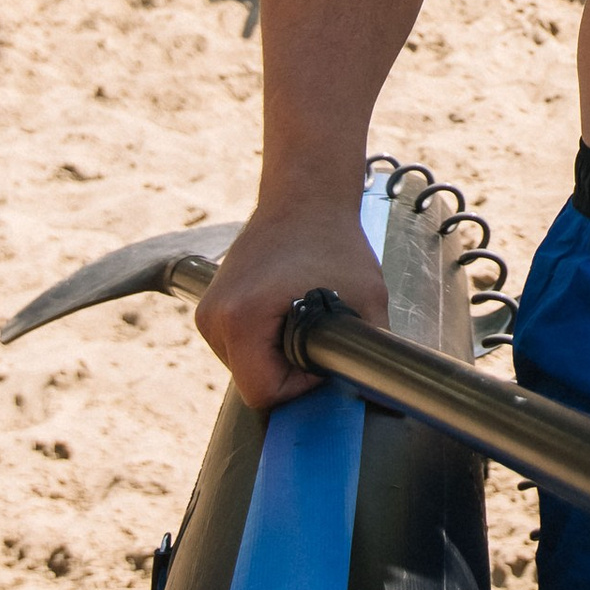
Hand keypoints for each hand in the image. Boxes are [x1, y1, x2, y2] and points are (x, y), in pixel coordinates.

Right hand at [195, 184, 388, 410]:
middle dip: (288, 369)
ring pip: (246, 367)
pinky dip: (264, 341)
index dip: (300, 386)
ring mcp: (208, 313)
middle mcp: (214, 319)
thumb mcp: (367, 298)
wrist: (305, 196)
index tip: (322, 353)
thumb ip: (370, 350)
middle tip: (317, 331)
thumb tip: (381, 387)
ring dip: (276, 355)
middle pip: (253, 383)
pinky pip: (240, 348)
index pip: (263, 393)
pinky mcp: (211, 307)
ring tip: (300, 315)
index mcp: (241, 319)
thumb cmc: (334, 240)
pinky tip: (285, 311)